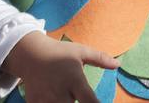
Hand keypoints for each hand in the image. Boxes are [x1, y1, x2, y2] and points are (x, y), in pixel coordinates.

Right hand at [2, 31, 119, 102]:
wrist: (31, 54)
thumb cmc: (59, 52)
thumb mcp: (81, 51)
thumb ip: (100, 59)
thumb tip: (117, 64)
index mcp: (74, 80)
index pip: (89, 101)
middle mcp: (60, 92)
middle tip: (75, 94)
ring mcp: (46, 100)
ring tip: (65, 94)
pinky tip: (53, 97)